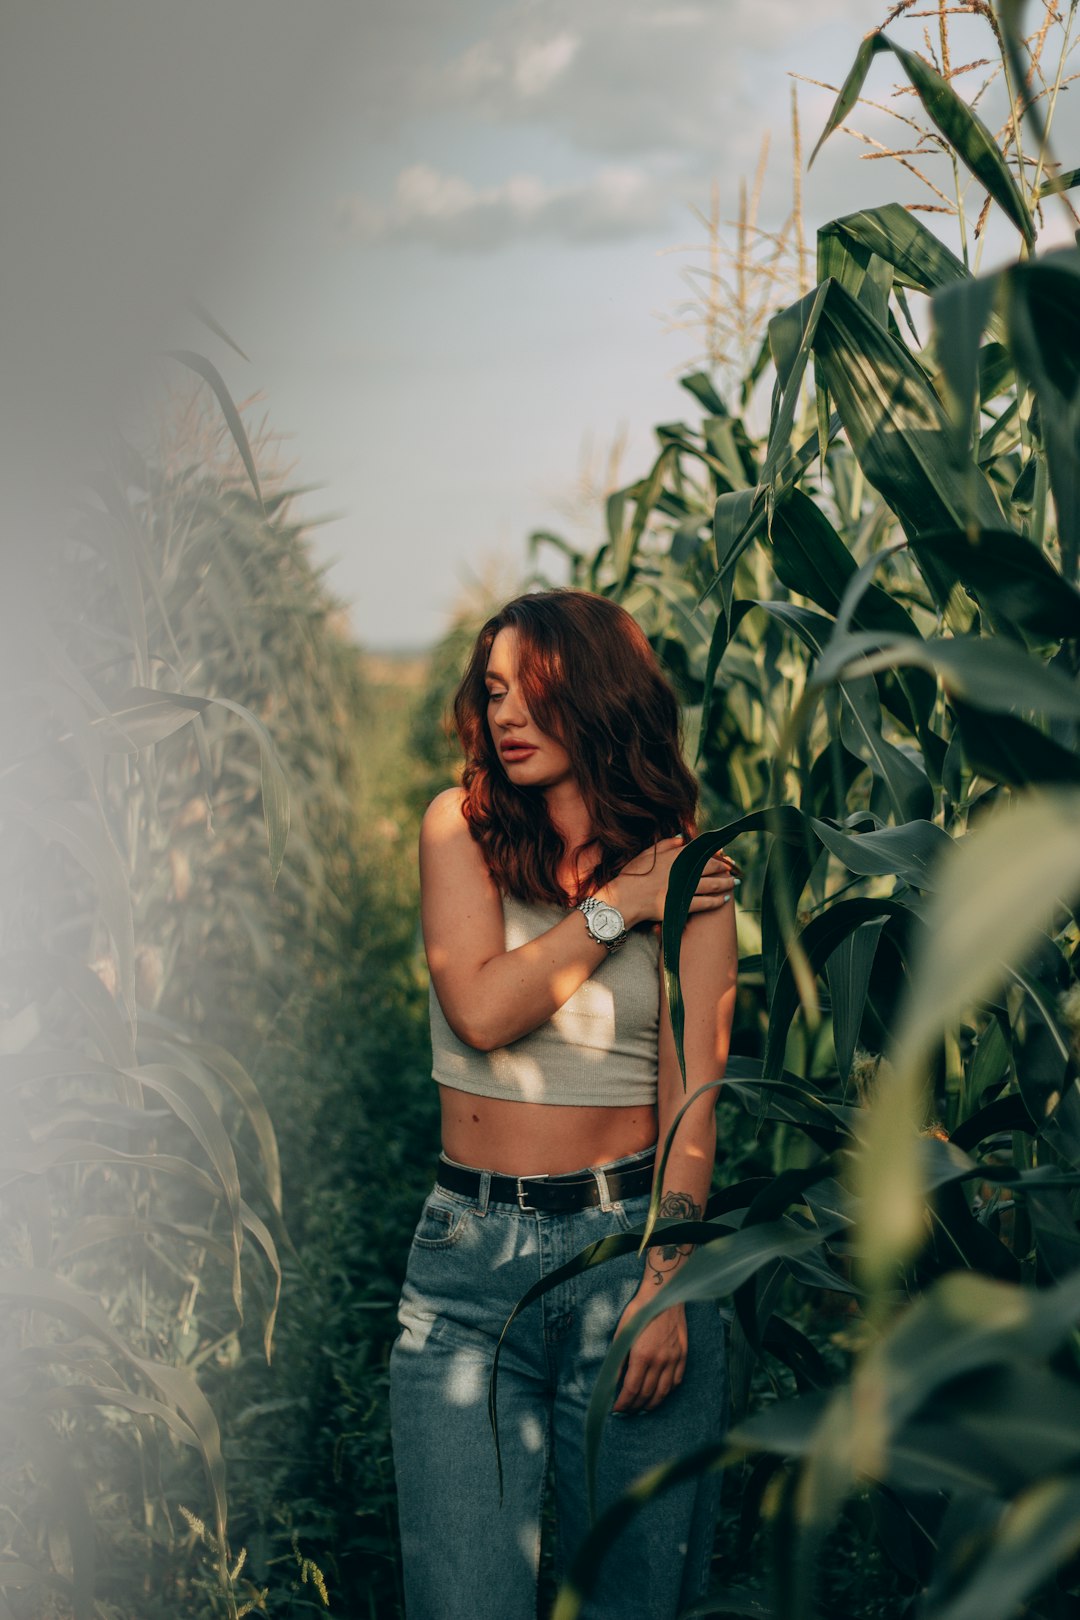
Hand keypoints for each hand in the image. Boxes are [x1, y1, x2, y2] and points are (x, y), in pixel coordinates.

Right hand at [604, 837, 738, 927]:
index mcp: (673, 856)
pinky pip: (704, 903)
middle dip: (725, 867)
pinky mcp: (681, 905)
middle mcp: (681, 870)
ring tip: (734, 883)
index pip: (700, 851)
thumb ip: (665, 844)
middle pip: (710, 867)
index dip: (714, 853)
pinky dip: (716, 901)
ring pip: (711, 884)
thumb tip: (682, 837)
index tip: (723, 854)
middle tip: (734, 869)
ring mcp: (682, 888)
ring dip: (725, 883)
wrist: (624, 899)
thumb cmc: (632, 875)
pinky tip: (724, 899)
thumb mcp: (646, 854)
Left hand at [611, 1291, 687, 1412]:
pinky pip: (676, 1380)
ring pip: (663, 1392)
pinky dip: (667, 1392)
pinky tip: (660, 1393)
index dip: (623, 1403)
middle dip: (634, 1407)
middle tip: (627, 1411)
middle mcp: (660, 1361)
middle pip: (647, 1394)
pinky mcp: (683, 1355)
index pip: (631, 1390)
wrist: (663, 1295)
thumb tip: (612, 1381)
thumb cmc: (639, 1311)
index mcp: (642, 1356)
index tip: (616, 1409)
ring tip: (641, 1408)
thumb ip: (618, 1359)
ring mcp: (673, 1359)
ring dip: (651, 1404)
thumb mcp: (622, 1332)